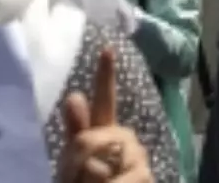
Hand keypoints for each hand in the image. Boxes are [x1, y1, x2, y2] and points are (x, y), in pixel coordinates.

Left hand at [58, 49, 153, 182]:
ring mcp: (138, 158)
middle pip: (89, 140)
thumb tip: (74, 96)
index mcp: (103, 132)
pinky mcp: (146, 176)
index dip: (105, 75)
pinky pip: (119, 181)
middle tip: (76, 180)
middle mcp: (124, 139)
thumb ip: (75, 133)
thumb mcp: (72, 166)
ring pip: (99, 165)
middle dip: (74, 165)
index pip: (104, 100)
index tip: (106, 48)